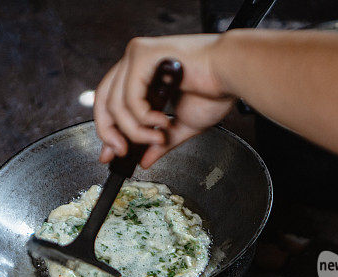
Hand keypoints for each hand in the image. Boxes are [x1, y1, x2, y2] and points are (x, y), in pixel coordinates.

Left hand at [94, 34, 235, 167]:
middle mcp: (134, 61)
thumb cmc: (214, 89)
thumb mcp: (181, 124)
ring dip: (136, 130)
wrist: (233, 73)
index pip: (109, 102)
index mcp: (140, 74)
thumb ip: (160, 142)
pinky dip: (143, 117)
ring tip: (158, 136)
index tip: (112, 154)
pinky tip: (162, 121)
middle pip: (103, 102)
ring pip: (116, 104)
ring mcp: (137, 55)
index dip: (107, 130)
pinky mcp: (143, 55)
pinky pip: (130, 97)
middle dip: (110, 133)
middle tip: (124, 152)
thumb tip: (144, 161)